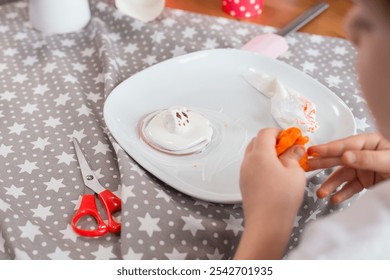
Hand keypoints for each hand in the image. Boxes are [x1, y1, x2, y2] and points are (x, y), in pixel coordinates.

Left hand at [235, 128, 305, 258]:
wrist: (266, 224)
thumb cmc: (282, 198)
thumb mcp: (295, 172)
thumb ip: (293, 156)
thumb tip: (295, 148)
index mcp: (259, 154)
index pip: (265, 133)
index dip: (279, 132)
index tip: (290, 138)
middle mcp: (248, 161)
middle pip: (256, 141)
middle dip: (272, 141)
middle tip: (288, 149)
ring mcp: (244, 173)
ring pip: (253, 154)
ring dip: (266, 153)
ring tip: (283, 163)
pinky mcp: (244, 183)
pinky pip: (252, 167)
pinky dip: (262, 164)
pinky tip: (275, 175)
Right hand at [307, 133, 389, 204]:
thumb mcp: (388, 160)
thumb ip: (367, 158)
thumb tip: (345, 156)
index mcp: (369, 143)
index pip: (345, 145)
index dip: (327, 149)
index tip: (313, 151)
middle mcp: (362, 154)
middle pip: (338, 159)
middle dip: (322, 164)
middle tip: (307, 166)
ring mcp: (362, 168)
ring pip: (342, 176)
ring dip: (330, 184)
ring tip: (321, 193)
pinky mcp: (365, 181)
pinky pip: (351, 187)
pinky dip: (342, 193)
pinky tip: (334, 199)